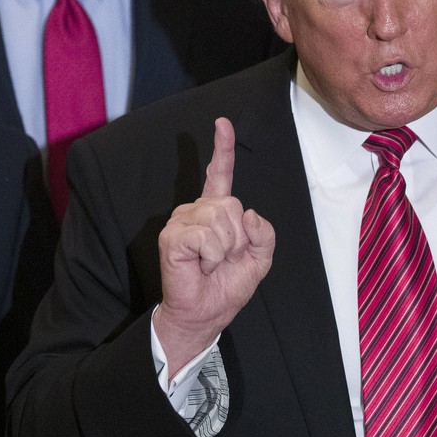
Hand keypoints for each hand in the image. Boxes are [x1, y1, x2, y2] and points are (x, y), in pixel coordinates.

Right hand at [154, 118, 274, 367]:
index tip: (222, 123)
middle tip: (225, 258)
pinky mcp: (172, 236)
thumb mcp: (259, 259)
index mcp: (217, 212)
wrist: (206, 314)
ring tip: (212, 263)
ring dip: (225, 248)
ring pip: (220, 218)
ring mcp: (182, 221)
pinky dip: (212, 255)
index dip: (222, 149)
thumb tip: (250, 214)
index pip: (220, 174)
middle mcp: (197, 211)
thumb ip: (264, 234)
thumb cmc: (227, 287)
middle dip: (239, 238)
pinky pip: (206, 235)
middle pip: (231, 204)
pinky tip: (202, 265)